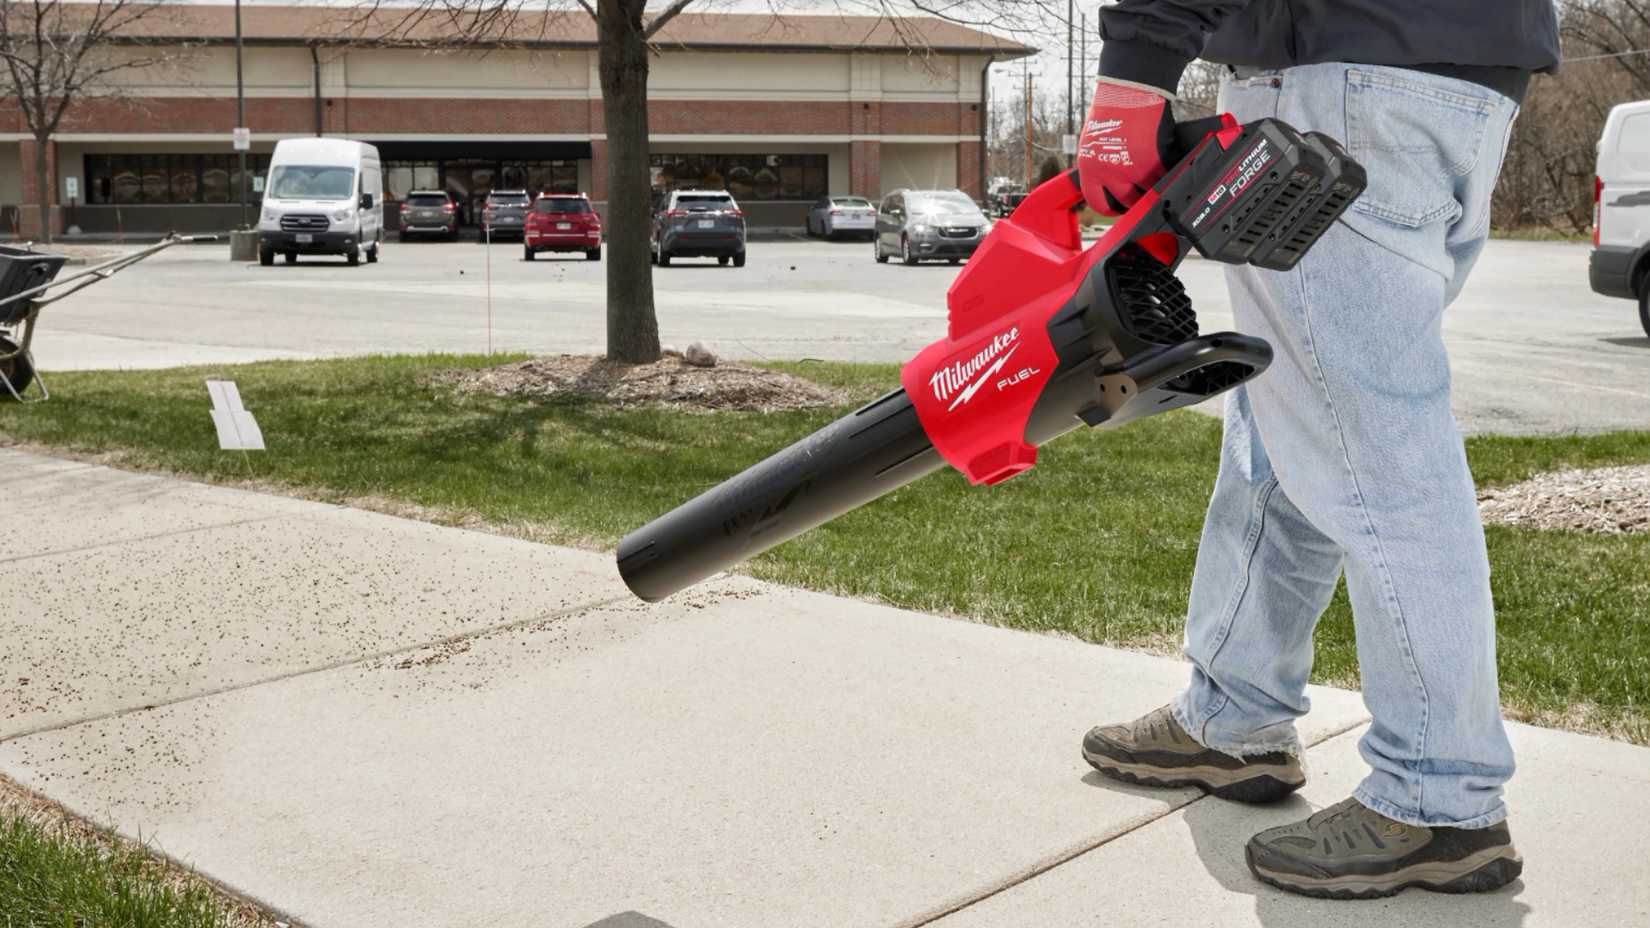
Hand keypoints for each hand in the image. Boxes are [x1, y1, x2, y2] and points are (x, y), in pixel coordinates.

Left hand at [1077, 77, 1176, 215]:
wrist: (1130, 90)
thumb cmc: (1113, 110)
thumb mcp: (1094, 142)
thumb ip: (1101, 164)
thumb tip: (1110, 183)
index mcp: (1091, 169)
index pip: (1097, 202)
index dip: (1110, 208)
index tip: (1119, 208)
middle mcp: (1110, 173)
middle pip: (1128, 202)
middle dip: (1137, 201)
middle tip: (1144, 196)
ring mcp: (1133, 169)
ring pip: (1149, 192)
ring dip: (1156, 187)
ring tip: (1159, 179)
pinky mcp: (1154, 161)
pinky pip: (1165, 177)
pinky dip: (1169, 174)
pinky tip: (1169, 167)